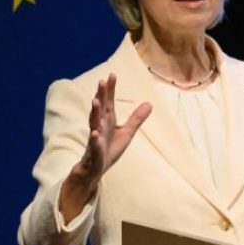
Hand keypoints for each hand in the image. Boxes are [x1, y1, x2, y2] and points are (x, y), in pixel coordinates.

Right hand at [61, 73, 151, 221]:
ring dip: (94, 113)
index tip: (112, 74)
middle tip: (102, 81)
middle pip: (100, 109)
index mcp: (107, 121)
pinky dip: (94, 139)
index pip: (109, 102)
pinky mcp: (94, 153)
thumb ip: (137, 118)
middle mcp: (100, 126)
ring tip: (95, 101)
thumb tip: (150, 103)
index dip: (110, 90)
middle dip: (101, 95)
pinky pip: (93, 145)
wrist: (95, 169)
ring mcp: (95, 139)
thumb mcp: (127, 132)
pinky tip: (94, 133)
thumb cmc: (109, 149)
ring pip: (94, 123)